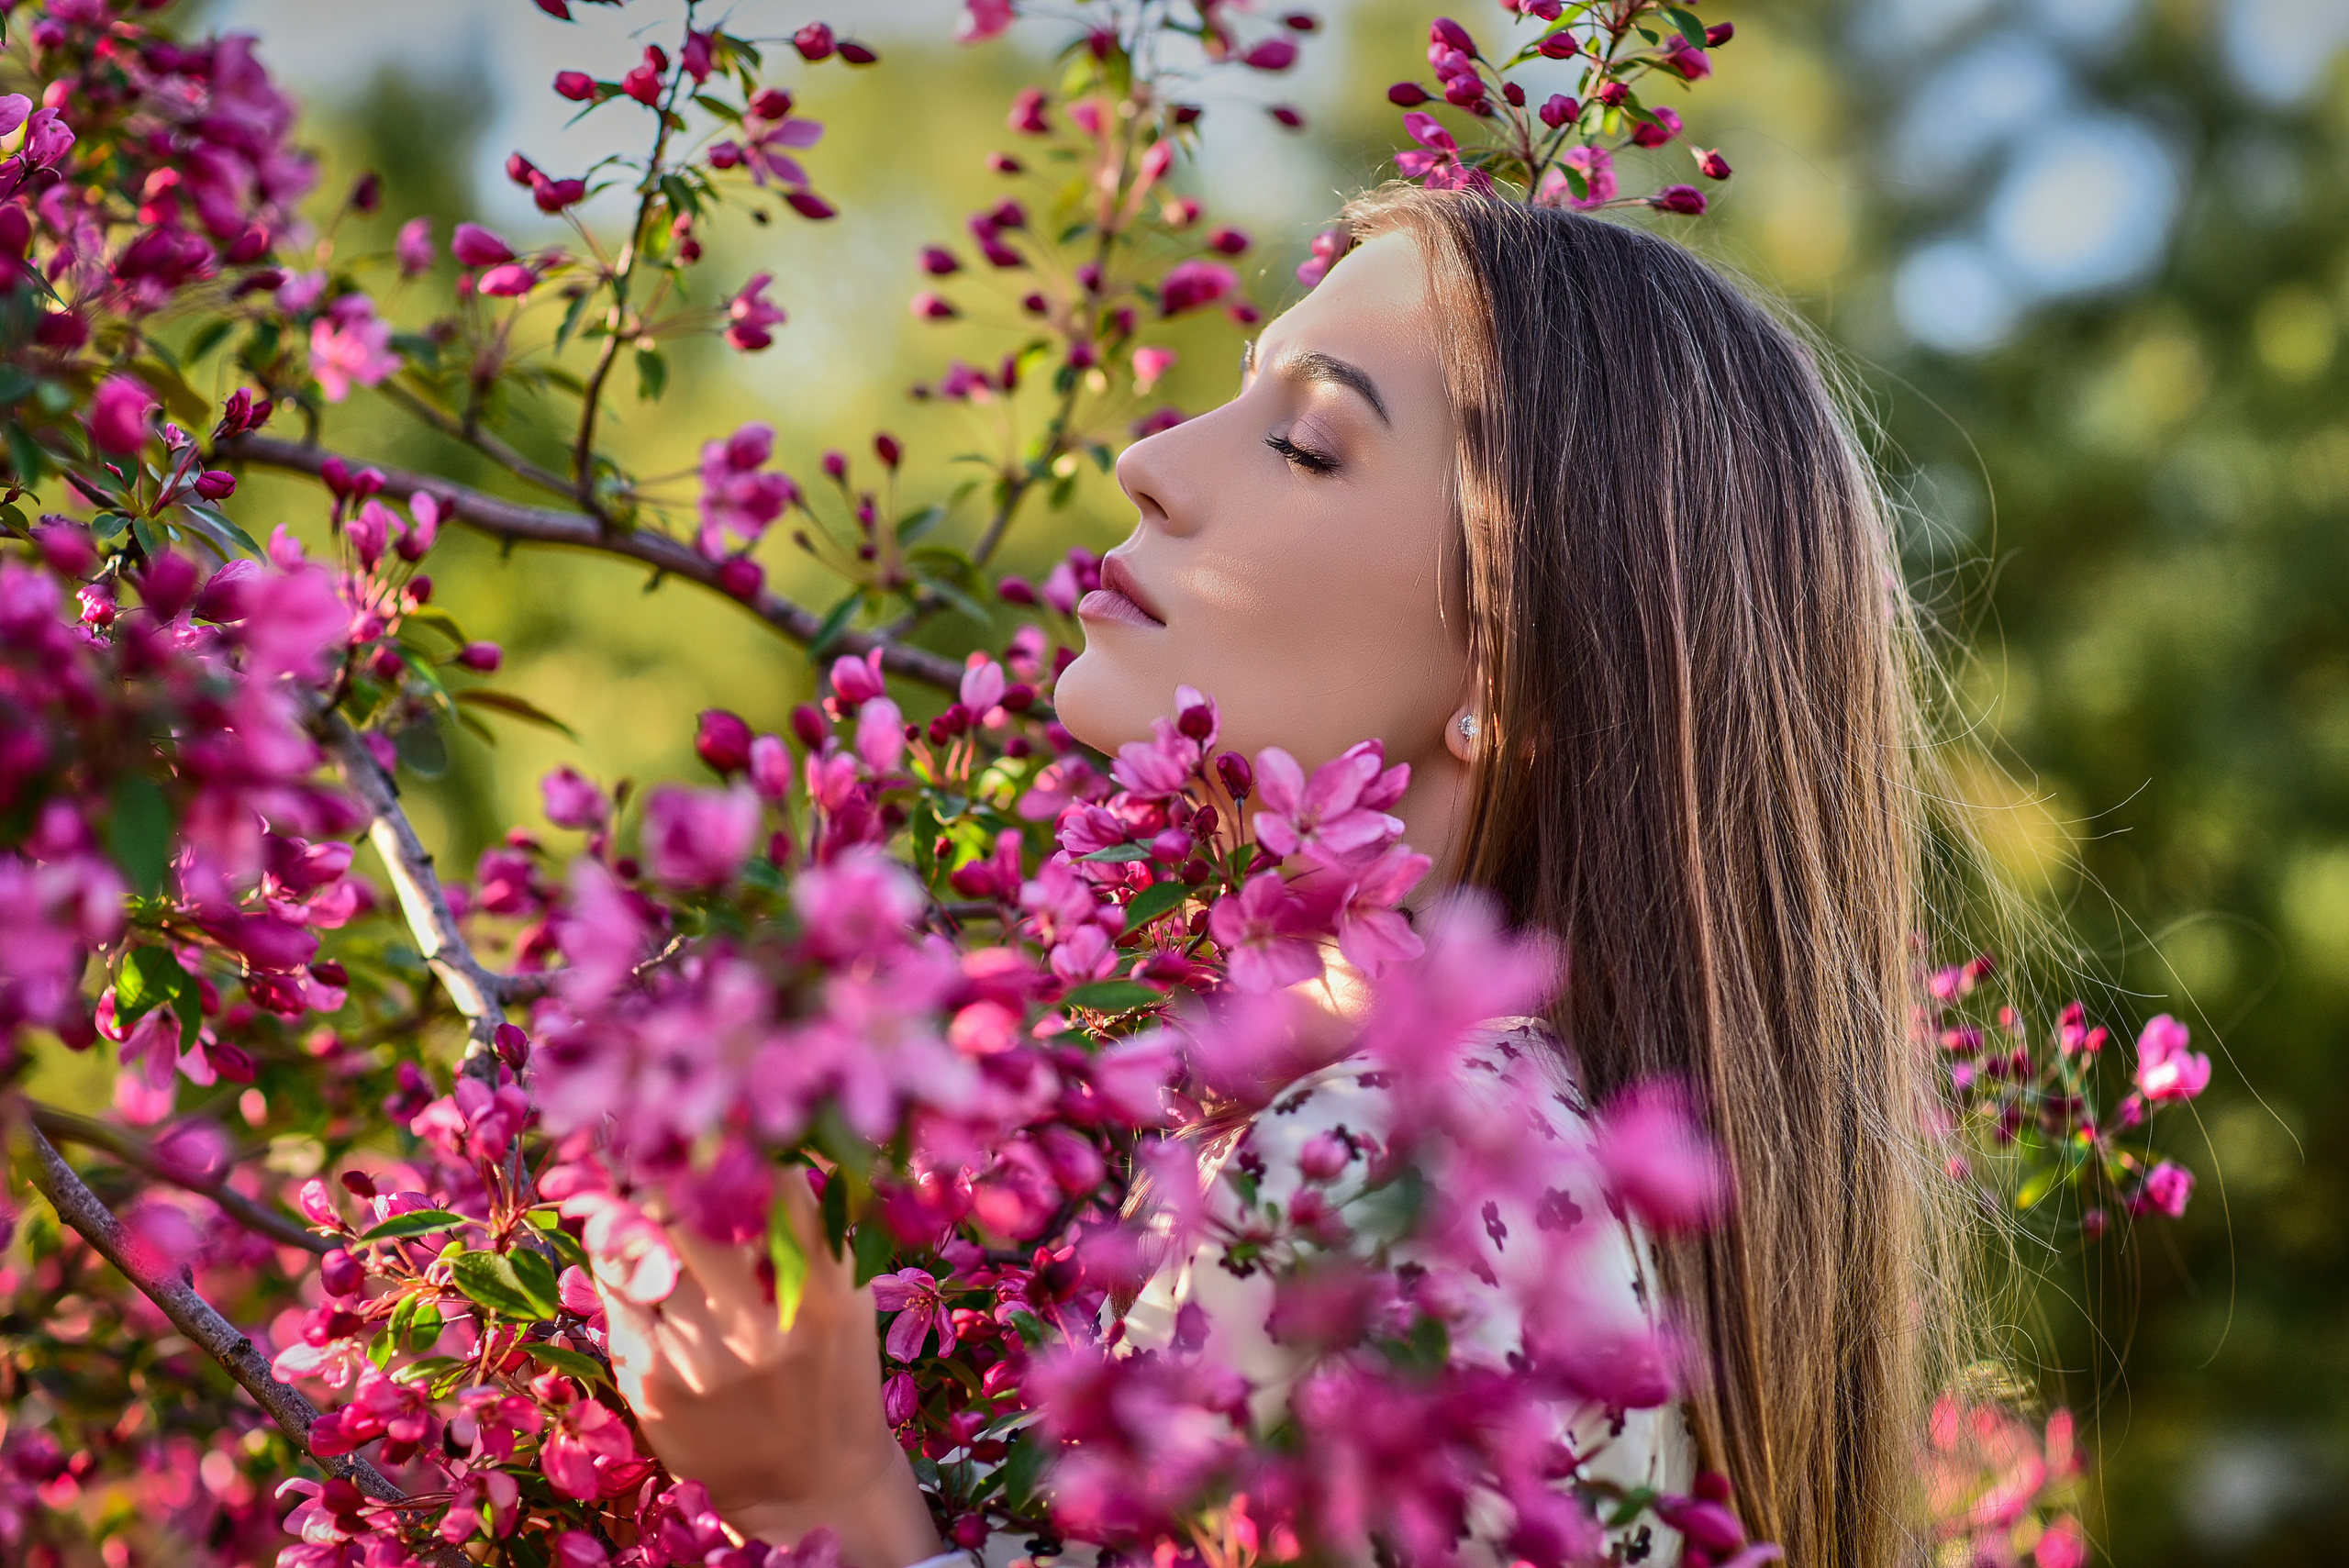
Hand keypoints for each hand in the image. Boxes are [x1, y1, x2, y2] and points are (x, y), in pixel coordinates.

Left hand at [600, 1176, 942, 1567]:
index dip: (740, 1148)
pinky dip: (617, 1264)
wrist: (808, 1487)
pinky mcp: (652, 1385)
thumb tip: (776, 1143)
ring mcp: (703, 1360)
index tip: (720, 1129)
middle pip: (697, 1211)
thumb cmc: (832, 1376)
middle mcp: (765, 1329)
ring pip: (645, 1248)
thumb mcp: (850, 1302)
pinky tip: (622, 1251)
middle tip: (663, 1155)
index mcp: (826, 1299)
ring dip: (636, 1212)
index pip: (777, 1190)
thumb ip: (821, 1230)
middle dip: (673, 1175)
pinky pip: (618, 1297)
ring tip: (634, 1194)